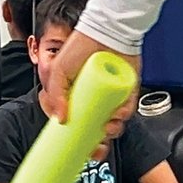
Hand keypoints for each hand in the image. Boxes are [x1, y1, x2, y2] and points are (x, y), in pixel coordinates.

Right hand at [40, 30, 140, 148]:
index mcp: (77, 97)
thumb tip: (59, 119)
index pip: (77, 124)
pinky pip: (128, 110)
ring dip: (111, 131)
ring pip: (114, 123)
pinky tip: (117, 115)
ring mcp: (112, 96)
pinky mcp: (128, 92)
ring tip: (107, 127)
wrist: (108, 30)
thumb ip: (54, 95)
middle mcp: (95, 99)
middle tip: (97, 150)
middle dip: (98, 144)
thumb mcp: (58, 70)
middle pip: (97, 130)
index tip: (80, 152)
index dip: (79, 141)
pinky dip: (123, 116)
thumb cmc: (81, 46)